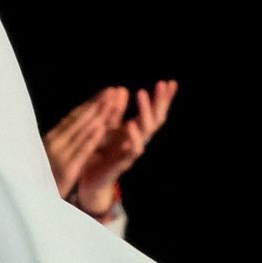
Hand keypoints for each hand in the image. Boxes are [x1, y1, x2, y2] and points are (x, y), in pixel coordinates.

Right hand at [42, 87, 125, 199]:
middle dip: (97, 104)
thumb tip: (75, 125)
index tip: (104, 93)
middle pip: (80, 120)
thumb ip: (61, 141)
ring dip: (98, 114)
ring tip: (111, 101)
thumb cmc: (42, 178)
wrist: (30, 201)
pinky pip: (82, 150)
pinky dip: (92, 137)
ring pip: (83, 131)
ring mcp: (61, 155)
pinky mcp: (67, 168)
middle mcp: (55, 143)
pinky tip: (102, 127)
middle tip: (112, 91)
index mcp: (52, 138)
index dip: (90, 104)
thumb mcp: (49, 155)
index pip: (74, 117)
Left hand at [76, 79, 177, 216]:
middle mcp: (139, 139)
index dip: (163, 98)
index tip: (171, 82)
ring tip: (141, 92)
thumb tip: (122, 88)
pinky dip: (134, 137)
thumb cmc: (102, 151)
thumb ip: (116, 111)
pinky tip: (131, 125)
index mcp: (137, 129)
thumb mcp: (108, 127)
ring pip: (146, 131)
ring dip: (145, 111)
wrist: (90, 179)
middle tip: (162, 83)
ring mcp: (132, 150)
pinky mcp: (122, 162)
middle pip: (156, 119)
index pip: (155, 111)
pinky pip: (132, 150)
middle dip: (161, 101)